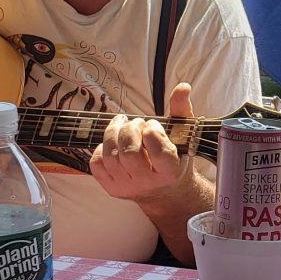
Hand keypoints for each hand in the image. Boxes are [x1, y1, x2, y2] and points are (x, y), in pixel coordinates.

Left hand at [90, 82, 195, 201]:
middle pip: (129, 153)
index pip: (159, 152)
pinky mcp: (111, 188)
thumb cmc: (175, 159)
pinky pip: (96, 164)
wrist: (165, 192)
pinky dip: (101, 148)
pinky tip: (114, 142)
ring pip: (110, 156)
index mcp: (170, 172)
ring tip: (123, 125)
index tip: (153, 126)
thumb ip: (181, 111)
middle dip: (130, 129)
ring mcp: (127, 187)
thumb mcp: (184, 137)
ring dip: (114, 133)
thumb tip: (183, 87)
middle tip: (137, 123)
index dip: (153, 132)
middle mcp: (148, 183)